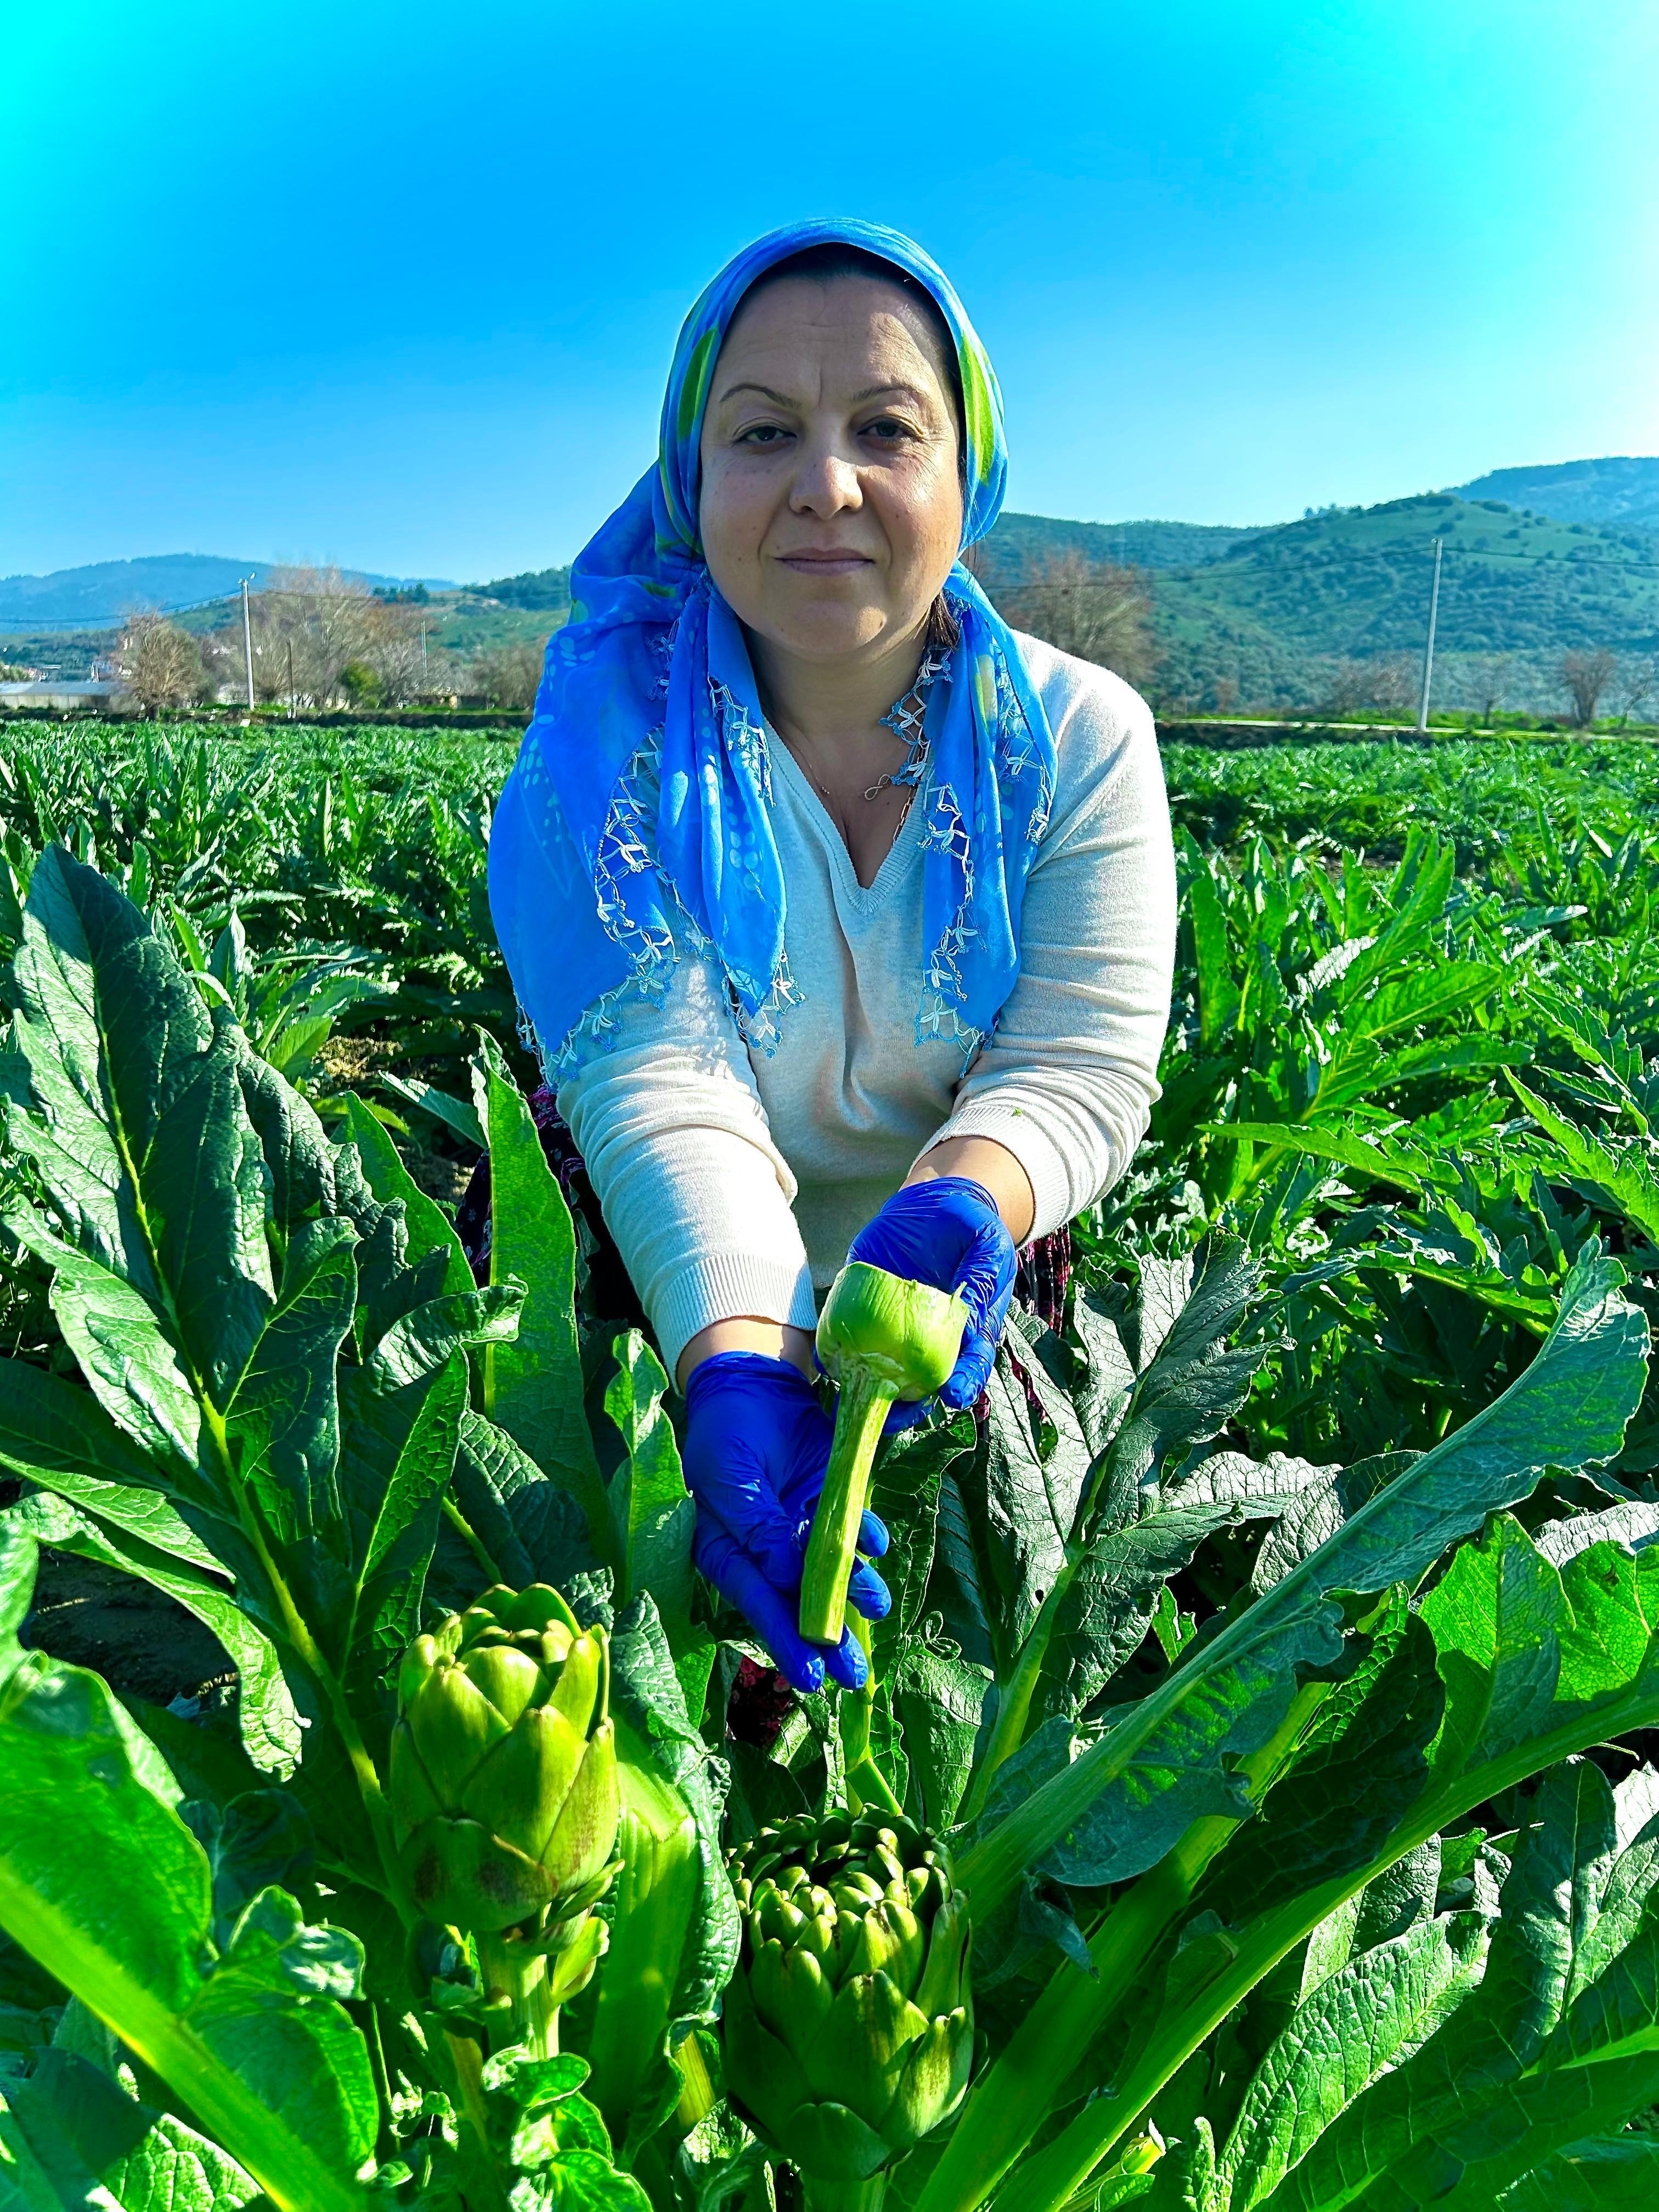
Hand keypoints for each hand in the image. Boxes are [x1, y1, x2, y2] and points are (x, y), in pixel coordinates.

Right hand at [682, 1351, 889, 1692]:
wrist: (751, 1381)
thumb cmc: (726, 1432)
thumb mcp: (730, 1477)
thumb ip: (758, 1527)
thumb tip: (786, 1577)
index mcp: (728, 1550)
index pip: (757, 1601)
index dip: (785, 1639)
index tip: (810, 1678)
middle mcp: (766, 1549)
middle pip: (798, 1600)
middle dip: (828, 1636)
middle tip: (854, 1676)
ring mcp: (801, 1527)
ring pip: (831, 1570)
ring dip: (856, 1590)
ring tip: (878, 1606)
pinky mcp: (829, 1501)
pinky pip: (851, 1527)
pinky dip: (866, 1538)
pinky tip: (877, 1545)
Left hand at [848, 1175, 1017, 1428]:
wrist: (933, 1203)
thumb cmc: (969, 1227)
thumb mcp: (986, 1243)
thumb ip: (982, 1273)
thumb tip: (971, 1306)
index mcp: (969, 1329)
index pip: (969, 1365)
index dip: (963, 1382)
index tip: (954, 1395)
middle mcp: (931, 1338)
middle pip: (923, 1382)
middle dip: (910, 1404)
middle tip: (897, 1415)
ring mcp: (895, 1327)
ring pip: (884, 1369)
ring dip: (870, 1389)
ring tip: (859, 1400)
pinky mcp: (864, 1307)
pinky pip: (849, 1335)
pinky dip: (837, 1352)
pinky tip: (829, 1362)